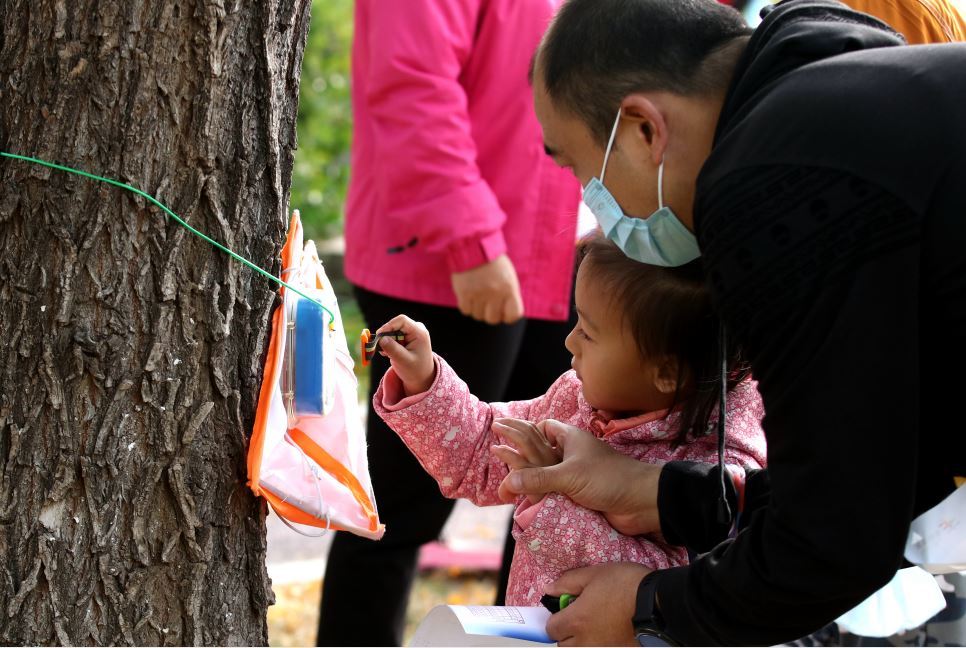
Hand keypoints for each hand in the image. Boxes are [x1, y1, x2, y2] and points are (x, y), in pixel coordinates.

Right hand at [373, 315, 434, 395]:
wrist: (422, 377)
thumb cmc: (415, 370)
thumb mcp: (403, 361)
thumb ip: (393, 349)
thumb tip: (381, 339)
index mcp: (419, 332)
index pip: (401, 320)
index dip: (388, 326)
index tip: (378, 336)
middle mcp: (416, 329)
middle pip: (395, 325)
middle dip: (386, 336)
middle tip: (381, 350)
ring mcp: (411, 332)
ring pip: (392, 331)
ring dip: (387, 342)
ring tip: (388, 355)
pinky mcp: (405, 337)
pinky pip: (392, 335)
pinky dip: (388, 344)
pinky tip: (390, 354)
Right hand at [451, 254, 523, 324]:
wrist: (473, 246)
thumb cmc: (493, 263)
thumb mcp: (508, 276)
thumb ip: (508, 295)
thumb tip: (505, 315)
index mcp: (509, 288)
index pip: (514, 315)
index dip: (507, 316)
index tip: (503, 310)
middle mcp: (496, 292)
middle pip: (493, 319)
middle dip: (489, 313)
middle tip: (486, 303)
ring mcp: (479, 293)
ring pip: (478, 316)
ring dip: (477, 308)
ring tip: (477, 294)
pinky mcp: (464, 293)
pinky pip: (465, 310)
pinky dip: (466, 305)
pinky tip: (468, 294)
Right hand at [497, 420, 663, 535]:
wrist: (641, 502)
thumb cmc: (609, 478)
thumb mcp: (569, 476)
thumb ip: (538, 478)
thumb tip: (508, 482)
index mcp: (570, 439)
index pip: (542, 428)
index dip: (523, 430)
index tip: (502, 435)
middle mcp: (572, 453)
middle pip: (541, 449)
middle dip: (521, 453)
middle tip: (499, 455)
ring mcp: (577, 473)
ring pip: (548, 472)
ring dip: (532, 477)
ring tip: (510, 483)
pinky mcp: (581, 492)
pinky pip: (556, 490)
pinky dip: (543, 493)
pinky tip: (531, 501)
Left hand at [544, 563, 650, 645]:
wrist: (657, 602)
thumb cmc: (624, 584)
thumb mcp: (594, 574)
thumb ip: (567, 583)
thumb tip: (548, 591)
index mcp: (576, 621)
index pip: (551, 630)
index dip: (555, 618)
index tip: (565, 608)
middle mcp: (586, 641)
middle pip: (563, 646)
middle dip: (565, 633)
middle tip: (578, 617)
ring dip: (580, 641)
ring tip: (594, 625)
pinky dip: (598, 644)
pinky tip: (608, 631)